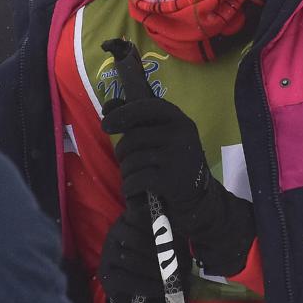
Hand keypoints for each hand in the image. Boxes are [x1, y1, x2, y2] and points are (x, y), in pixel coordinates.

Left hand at [98, 196, 177, 302]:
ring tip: (179, 256)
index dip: (146, 286)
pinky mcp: (126, 217)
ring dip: (160, 249)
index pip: (121, 281)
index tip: (167, 289)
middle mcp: (107, 254)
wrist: (139, 257)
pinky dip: (158, 228)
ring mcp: (115, 234)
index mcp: (108, 279)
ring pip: (134, 239)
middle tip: (181, 272)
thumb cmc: (147, 286)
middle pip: (129, 259)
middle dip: (158, 267)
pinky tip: (173, 239)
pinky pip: (140, 220)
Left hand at [100, 95, 210, 209]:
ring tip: (135, 176)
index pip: (146, 107)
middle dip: (121, 151)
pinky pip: (134, 180)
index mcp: (178, 119)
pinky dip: (129, 187)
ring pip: (131, 160)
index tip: (106, 126)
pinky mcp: (169, 180)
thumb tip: (107, 108)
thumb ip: (137, 117)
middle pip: (133, 138)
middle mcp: (180, 134)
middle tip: (124, 160)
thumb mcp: (163, 134)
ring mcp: (176, 157)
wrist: (196, 195)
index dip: (122, 113)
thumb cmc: (172, 159)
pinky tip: (135, 189)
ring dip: (126, 172)